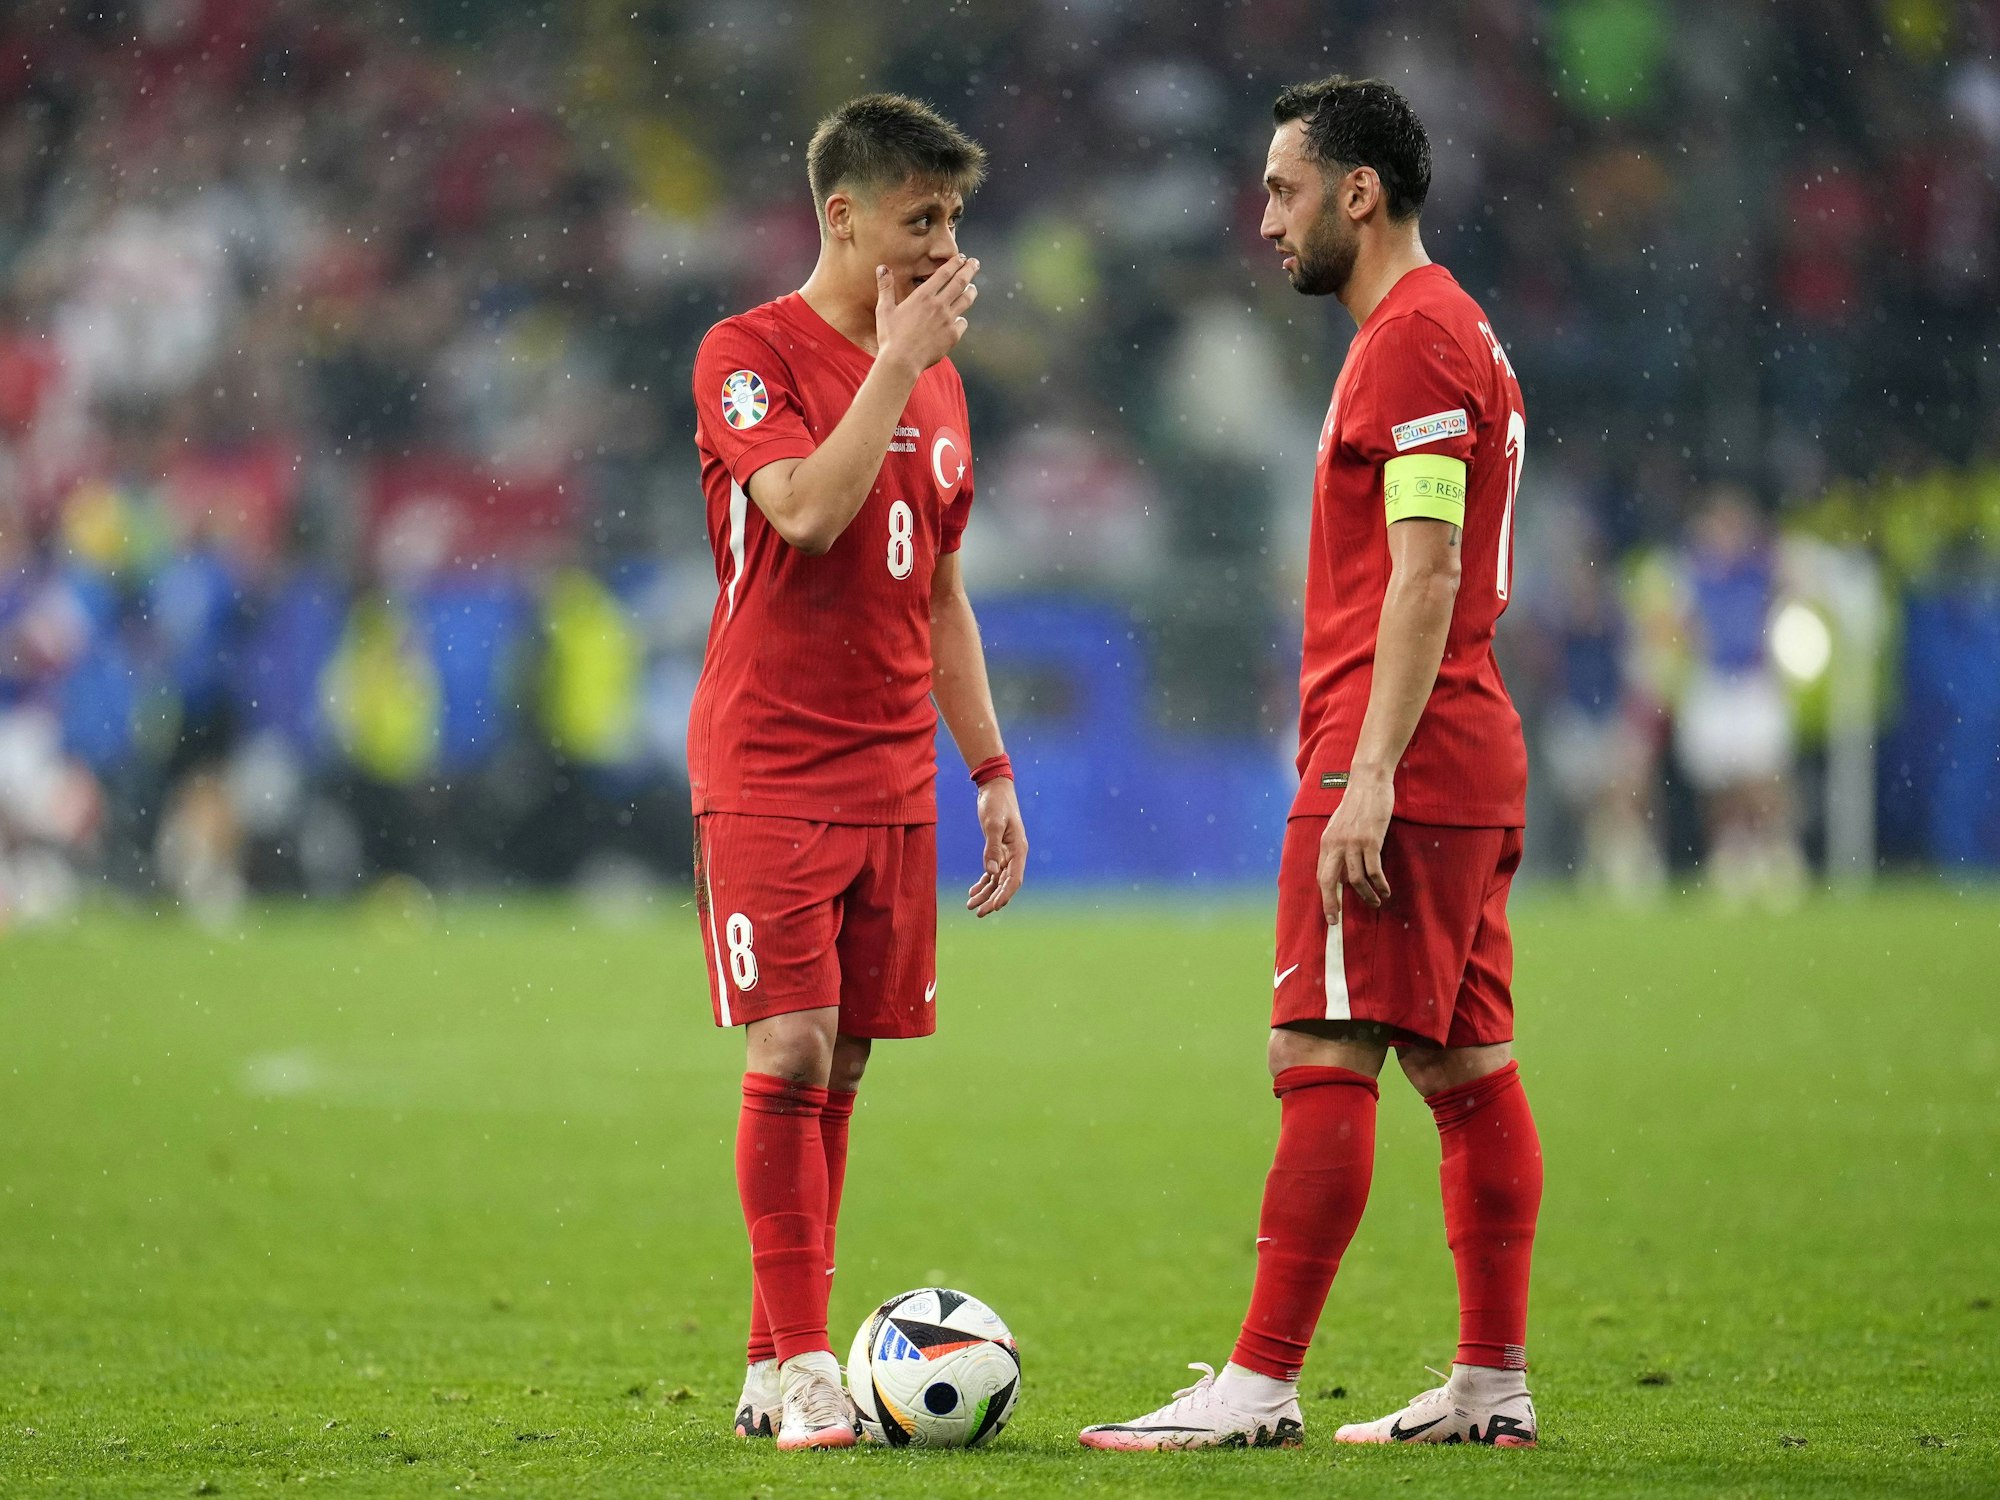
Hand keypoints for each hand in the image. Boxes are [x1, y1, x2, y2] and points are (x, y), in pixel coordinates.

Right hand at [876, 254, 978, 375]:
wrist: (902, 362)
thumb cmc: (891, 337)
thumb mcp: (884, 309)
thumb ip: (886, 287)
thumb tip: (882, 267)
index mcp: (923, 296)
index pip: (944, 273)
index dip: (955, 263)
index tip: (961, 258)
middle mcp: (939, 305)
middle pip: (960, 282)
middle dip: (969, 270)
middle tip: (975, 263)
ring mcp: (948, 320)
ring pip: (966, 300)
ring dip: (971, 291)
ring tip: (973, 287)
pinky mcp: (953, 336)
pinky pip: (963, 323)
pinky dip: (962, 319)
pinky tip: (960, 318)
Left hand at [965, 775, 1025, 916]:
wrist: (995, 788)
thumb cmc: (996, 803)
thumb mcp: (992, 824)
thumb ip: (992, 848)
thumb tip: (990, 872)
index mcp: (1019, 850)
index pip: (1014, 879)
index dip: (1005, 895)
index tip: (994, 907)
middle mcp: (1015, 855)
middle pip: (1005, 884)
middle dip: (992, 900)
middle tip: (978, 913)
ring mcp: (1007, 854)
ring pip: (997, 881)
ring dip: (985, 894)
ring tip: (970, 906)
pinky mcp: (998, 851)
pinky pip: (992, 873)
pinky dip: (983, 883)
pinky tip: (972, 892)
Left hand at [1317, 770, 1393, 924]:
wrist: (1368, 782)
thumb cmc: (1357, 805)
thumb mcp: (1340, 826)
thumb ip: (1338, 848)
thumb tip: (1343, 873)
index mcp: (1326, 842)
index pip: (1321, 875)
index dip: (1325, 897)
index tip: (1330, 914)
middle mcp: (1335, 844)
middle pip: (1328, 881)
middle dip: (1331, 903)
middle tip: (1337, 921)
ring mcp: (1353, 842)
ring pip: (1356, 878)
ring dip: (1366, 894)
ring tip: (1376, 902)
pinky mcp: (1371, 840)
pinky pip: (1374, 870)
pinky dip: (1380, 884)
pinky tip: (1386, 890)